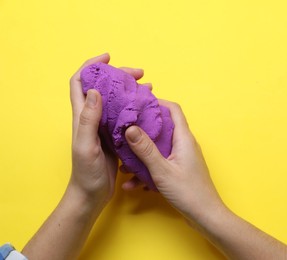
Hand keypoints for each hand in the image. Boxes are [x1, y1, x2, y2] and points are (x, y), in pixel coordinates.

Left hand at [69, 53, 146, 207]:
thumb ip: (88, 119)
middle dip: (120, 75)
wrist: (92, 194)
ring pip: (117, 100)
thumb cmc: (86, 173)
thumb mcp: (85, 145)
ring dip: (131, 90)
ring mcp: (104, 127)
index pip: (80, 82)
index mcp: (82, 116)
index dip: (91, 66)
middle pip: (103, 87)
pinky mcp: (115, 137)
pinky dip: (136, 107)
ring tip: (149, 87)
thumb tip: (94, 90)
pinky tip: (149, 108)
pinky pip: (126, 116)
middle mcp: (93, 117)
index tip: (108, 57)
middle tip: (140, 74)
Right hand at [123, 100, 224, 221]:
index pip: (173, 110)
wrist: (205, 216)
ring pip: (158, 149)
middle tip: (124, 129)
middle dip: (143, 130)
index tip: (138, 103)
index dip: (157, 103)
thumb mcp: (162, 170)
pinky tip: (132, 184)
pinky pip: (160, 165)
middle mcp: (184, 145)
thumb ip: (145, 149)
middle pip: (163, 128)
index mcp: (184, 138)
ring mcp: (182, 158)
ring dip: (142, 155)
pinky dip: (147, 172)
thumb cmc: (189, 192)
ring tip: (124, 163)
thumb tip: (130, 128)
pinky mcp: (179, 171)